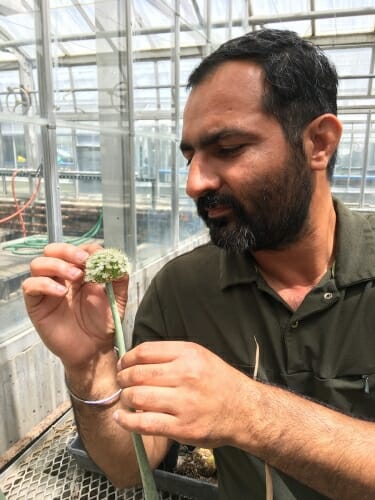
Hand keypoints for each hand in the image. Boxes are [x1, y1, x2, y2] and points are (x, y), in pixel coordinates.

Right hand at [22, 242, 128, 369]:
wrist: (94, 349)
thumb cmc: (103, 323)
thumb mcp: (117, 299)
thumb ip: (119, 279)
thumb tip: (117, 261)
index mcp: (80, 271)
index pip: (76, 249)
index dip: (87, 249)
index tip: (98, 259)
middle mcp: (61, 277)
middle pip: (52, 250)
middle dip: (68, 251)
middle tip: (84, 261)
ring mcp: (47, 289)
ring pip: (38, 264)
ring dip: (57, 265)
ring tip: (76, 278)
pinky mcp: (36, 305)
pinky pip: (30, 286)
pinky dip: (44, 284)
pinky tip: (61, 293)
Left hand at [115, 341, 248, 447]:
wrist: (244, 410)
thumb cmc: (219, 381)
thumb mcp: (200, 356)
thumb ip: (171, 356)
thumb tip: (136, 360)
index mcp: (188, 354)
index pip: (144, 352)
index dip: (127, 358)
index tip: (123, 364)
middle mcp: (186, 375)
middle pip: (138, 374)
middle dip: (123, 379)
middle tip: (122, 383)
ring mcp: (184, 403)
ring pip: (138, 397)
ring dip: (125, 398)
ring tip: (125, 399)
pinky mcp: (182, 427)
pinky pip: (145, 423)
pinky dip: (127, 421)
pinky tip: (122, 418)